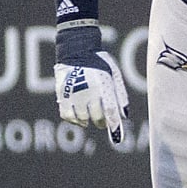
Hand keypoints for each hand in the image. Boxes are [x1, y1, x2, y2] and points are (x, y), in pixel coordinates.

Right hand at [54, 26, 129, 143]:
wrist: (77, 51)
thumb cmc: (100, 64)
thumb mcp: (114, 75)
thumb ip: (120, 95)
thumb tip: (124, 116)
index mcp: (103, 85)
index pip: (110, 110)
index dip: (114, 125)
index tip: (117, 136)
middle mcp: (88, 90)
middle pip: (97, 117)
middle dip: (102, 122)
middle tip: (103, 121)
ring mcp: (74, 94)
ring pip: (82, 118)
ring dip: (88, 120)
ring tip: (91, 114)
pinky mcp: (62, 95)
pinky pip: (67, 116)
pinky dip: (74, 120)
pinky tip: (79, 116)